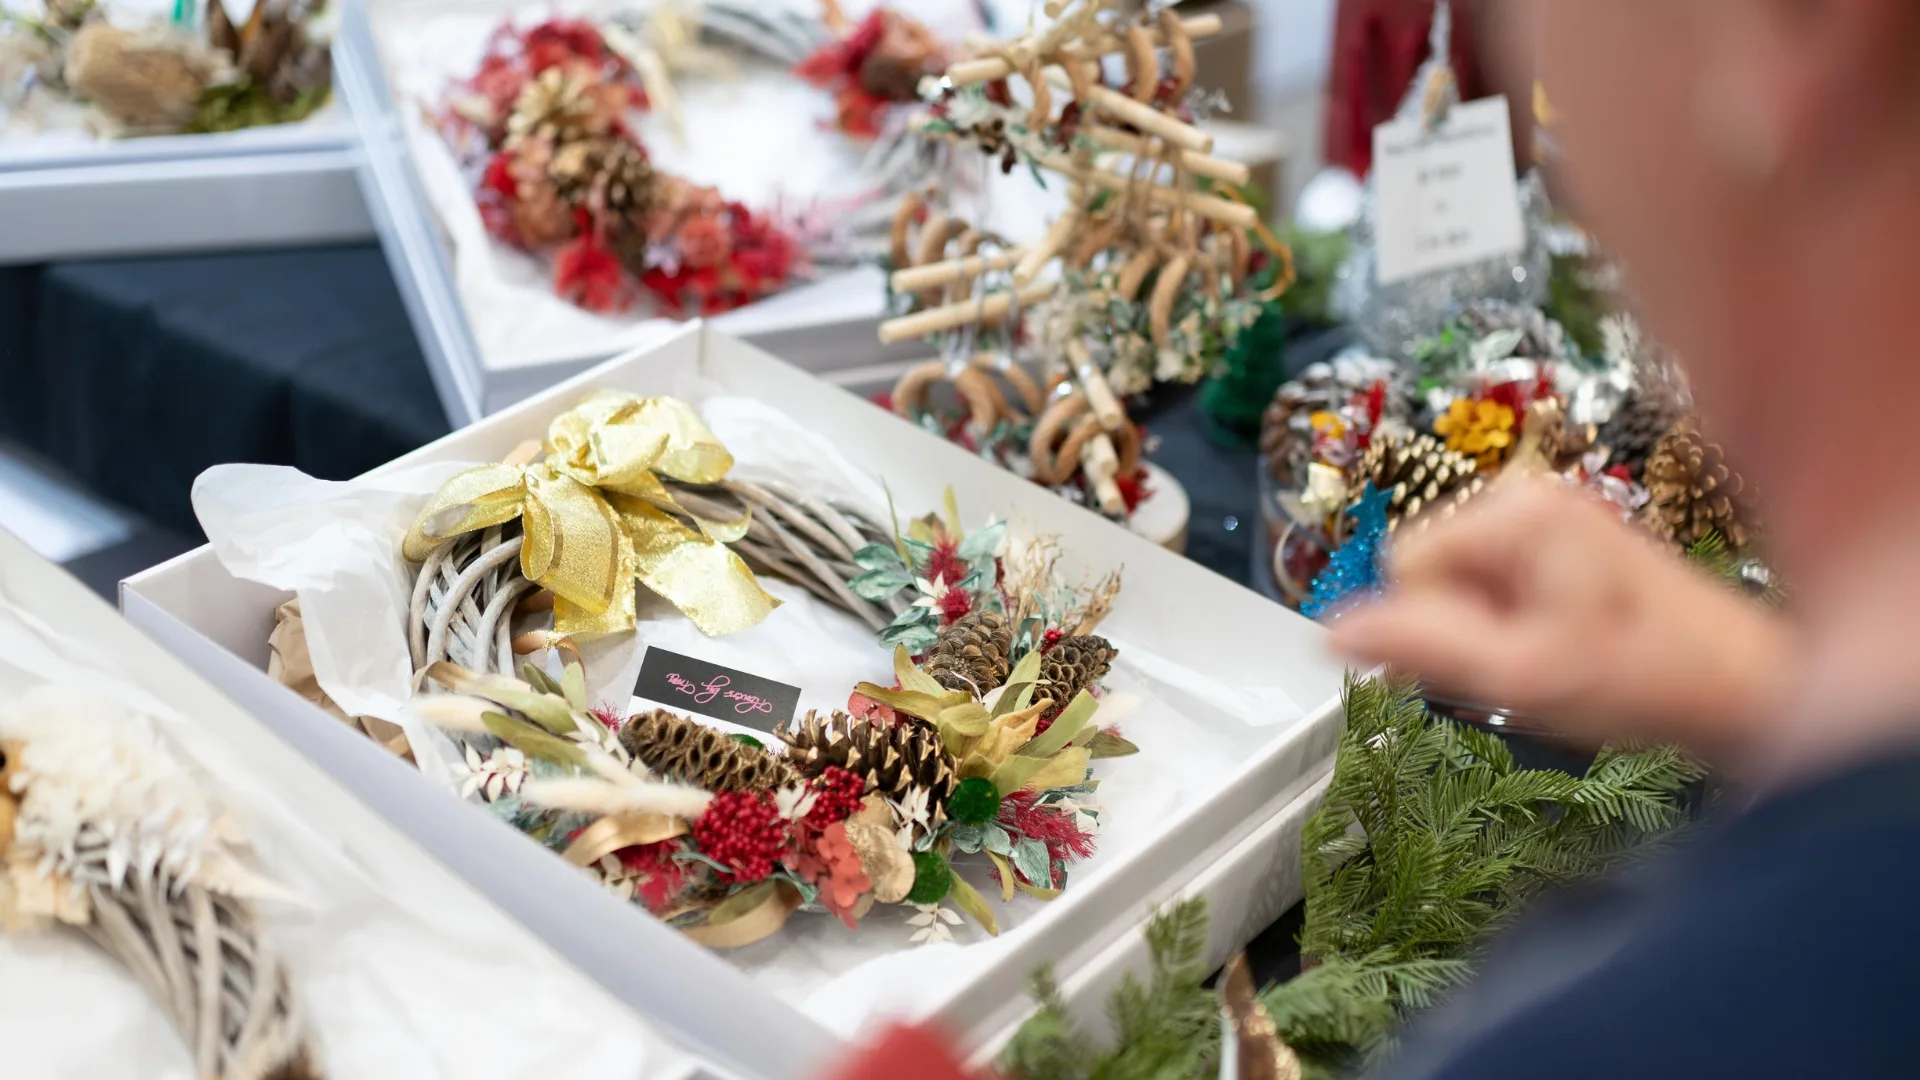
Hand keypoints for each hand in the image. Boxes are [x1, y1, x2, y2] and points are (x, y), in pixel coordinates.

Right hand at [1329, 480, 1796, 755]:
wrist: (1743, 687)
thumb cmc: (1646, 679)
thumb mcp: (1520, 675)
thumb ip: (1419, 647)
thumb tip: (1327, 632)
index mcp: (1517, 510)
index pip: (1403, 564)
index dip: (1437, 626)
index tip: (1498, 658)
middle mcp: (1529, 493)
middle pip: (1428, 568)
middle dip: (1461, 625)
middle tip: (1529, 663)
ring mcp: (1548, 513)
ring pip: (1457, 581)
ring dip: (1488, 628)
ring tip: (1553, 656)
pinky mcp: (1563, 538)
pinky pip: (1492, 582)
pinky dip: (1512, 621)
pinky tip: (1563, 644)